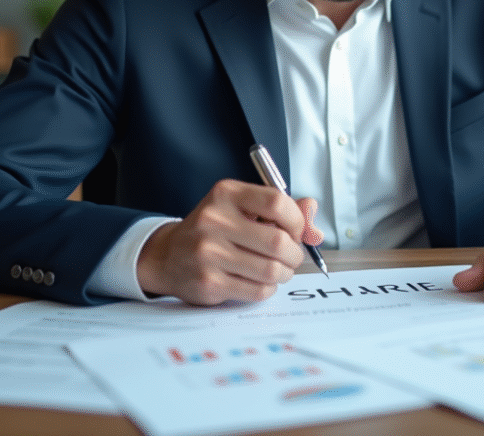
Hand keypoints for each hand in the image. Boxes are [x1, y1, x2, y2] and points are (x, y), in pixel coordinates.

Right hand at [136, 179, 322, 304]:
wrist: (167, 255)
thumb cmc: (213, 230)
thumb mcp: (242, 208)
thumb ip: (283, 211)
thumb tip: (316, 230)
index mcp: (226, 194)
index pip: (277, 203)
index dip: (297, 221)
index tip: (296, 231)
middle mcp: (214, 220)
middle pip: (278, 242)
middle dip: (294, 254)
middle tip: (291, 256)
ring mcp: (209, 253)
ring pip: (272, 270)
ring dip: (284, 273)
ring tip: (278, 270)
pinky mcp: (209, 282)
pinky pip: (258, 290)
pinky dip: (268, 288)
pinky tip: (260, 281)